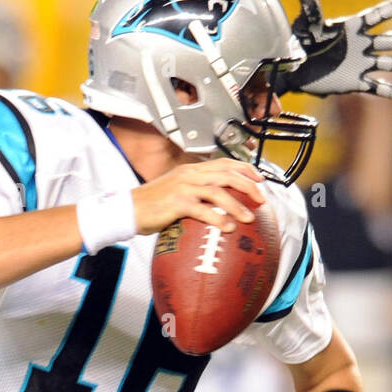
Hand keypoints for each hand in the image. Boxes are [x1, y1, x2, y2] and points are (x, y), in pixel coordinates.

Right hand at [132, 158, 265, 235]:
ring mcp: (183, 187)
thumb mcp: (176, 191)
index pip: (224, 163)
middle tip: (261, 200)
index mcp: (191, 169)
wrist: (129, 209)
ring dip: (237, 205)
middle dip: (248, 186)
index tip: (260, 179)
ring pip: (218, 191)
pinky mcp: (177, 203)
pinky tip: (228, 228)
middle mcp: (190, 174)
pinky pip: (203, 210)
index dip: (245, 169)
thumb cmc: (152, 205)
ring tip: (249, 218)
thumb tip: (216, 205)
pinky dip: (218, 219)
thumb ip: (195, 192)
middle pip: (227, 174)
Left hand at [279, 0, 391, 100]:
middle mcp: (361, 45)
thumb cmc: (300, 45)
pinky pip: (377, 88)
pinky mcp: (355, 83)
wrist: (294, 71)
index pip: (377, 16)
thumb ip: (311, 12)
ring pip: (390, 63)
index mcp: (353, 28)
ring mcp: (360, 64)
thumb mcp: (307, 27)